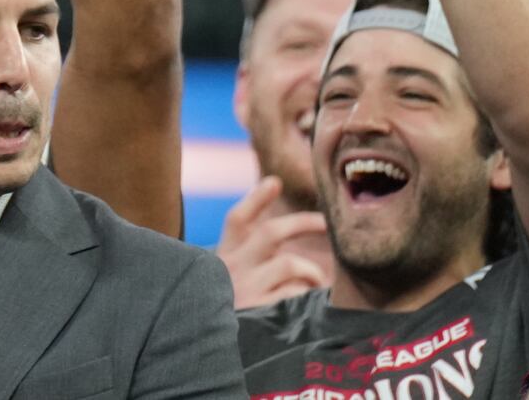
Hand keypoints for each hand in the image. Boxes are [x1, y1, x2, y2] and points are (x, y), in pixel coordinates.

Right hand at [214, 176, 333, 306]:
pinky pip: (295, 295)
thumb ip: (245, 259)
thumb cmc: (222, 312)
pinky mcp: (260, 311)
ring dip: (310, 271)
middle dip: (303, 223)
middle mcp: (231, 268)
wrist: (202, 346)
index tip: (275, 182)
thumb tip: (275, 226)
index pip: (236, 220)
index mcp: (221, 258)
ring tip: (317, 284)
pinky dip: (307, 296)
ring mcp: (245, 289)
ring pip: (289, 263)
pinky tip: (309, 306)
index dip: (255, 199)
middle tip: (327, 223)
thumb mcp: (224, 282)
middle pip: (269, 233)